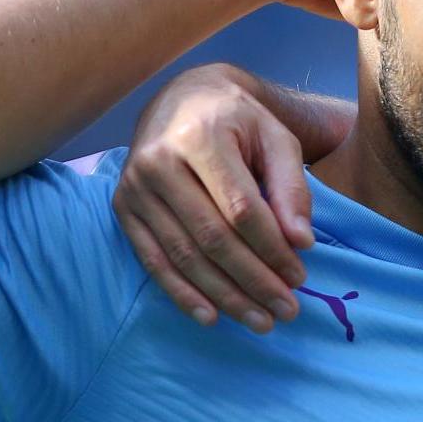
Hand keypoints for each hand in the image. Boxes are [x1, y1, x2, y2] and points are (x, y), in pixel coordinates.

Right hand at [113, 65, 315, 332]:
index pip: (241, 208)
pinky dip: (182, 293)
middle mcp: (159, 162)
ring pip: (184, 256)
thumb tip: (300, 242)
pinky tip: (211, 316)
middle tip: (286, 311)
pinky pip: (153, 261)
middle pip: (212, 237)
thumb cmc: (238, 122)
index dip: (272, 249)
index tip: (300, 277)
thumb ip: (292, 187)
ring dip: (224, 296)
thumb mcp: (276, 139)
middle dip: (253, 281)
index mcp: (201, 137)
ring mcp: (135, 188)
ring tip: (260, 321)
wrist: (182, 100)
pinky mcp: (122, 209)